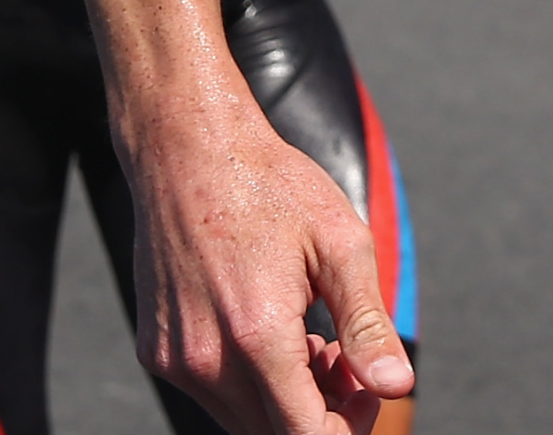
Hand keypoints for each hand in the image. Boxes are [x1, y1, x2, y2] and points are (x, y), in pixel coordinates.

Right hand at [130, 117, 413, 432]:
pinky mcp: (155, 349)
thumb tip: (397, 386)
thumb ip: (367, 324)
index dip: (347, 428)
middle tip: (343, 357)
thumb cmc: (267, 184)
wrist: (186, 147)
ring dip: (285, 398)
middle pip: (275, 434)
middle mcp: (206, 358)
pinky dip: (248, 380)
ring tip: (309, 336)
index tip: (367, 391)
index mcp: (257, 334)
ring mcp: (175, 357)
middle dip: (321, 411)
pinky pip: (212, 393)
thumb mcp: (339, 243)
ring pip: (243, 420)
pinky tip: (266, 327)